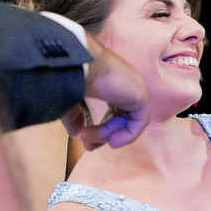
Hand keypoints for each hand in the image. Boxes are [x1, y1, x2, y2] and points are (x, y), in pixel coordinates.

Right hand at [66, 34, 148, 149]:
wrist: (79, 63)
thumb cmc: (71, 76)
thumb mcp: (69, 100)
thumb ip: (74, 117)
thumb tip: (76, 134)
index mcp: (110, 81)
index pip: (113, 109)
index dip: (102, 128)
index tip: (84, 139)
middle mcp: (125, 84)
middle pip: (122, 117)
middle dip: (105, 134)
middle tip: (89, 146)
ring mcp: (134, 88)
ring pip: (127, 120)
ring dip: (108, 134)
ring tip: (89, 138)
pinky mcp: (140, 95)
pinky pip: (139, 122)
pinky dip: (128, 135)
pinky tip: (112, 142)